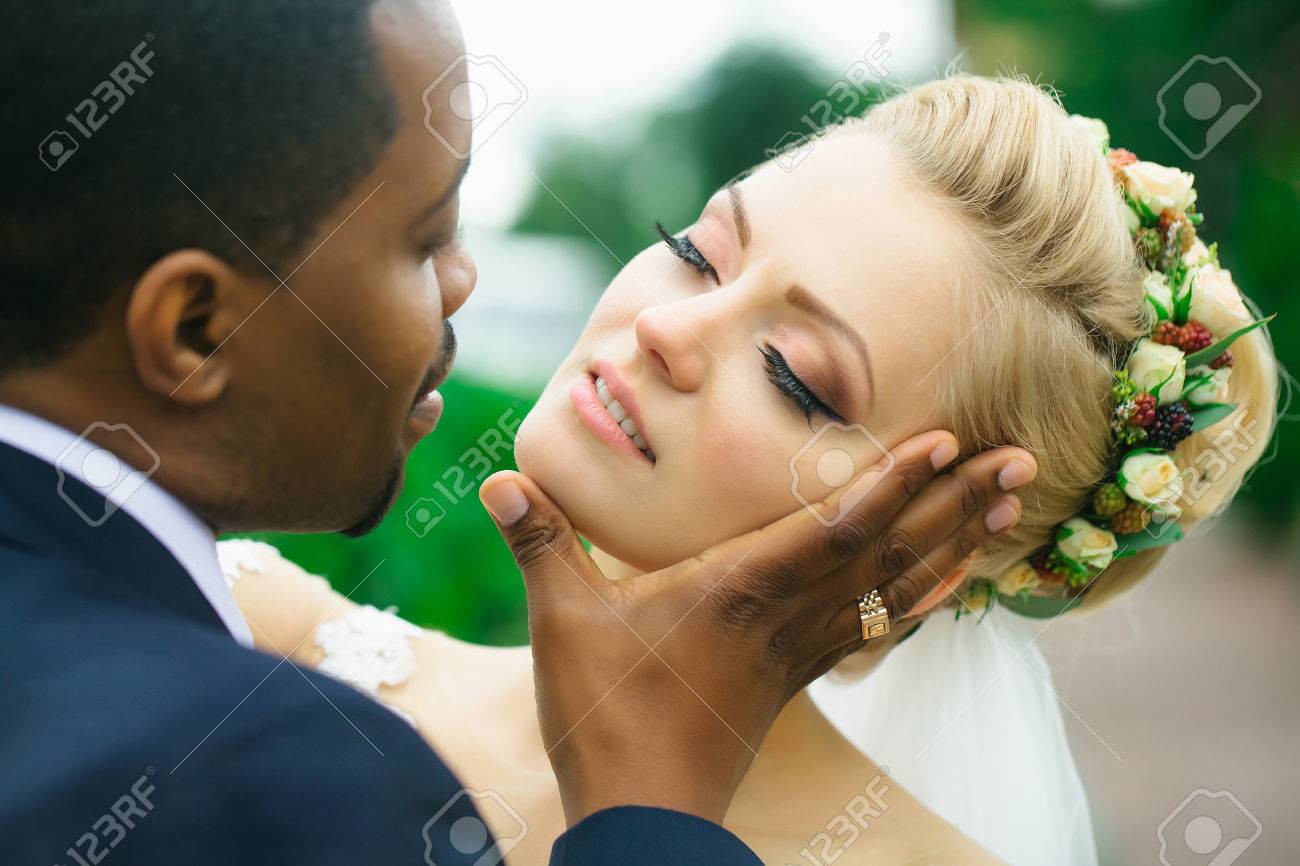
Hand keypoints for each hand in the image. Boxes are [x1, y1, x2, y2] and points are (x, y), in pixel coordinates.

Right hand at [478, 430, 1034, 825]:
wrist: (640, 813)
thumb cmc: (605, 714)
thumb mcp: (563, 622)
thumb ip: (543, 543)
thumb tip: (501, 478)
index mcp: (739, 590)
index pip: (833, 528)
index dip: (891, 483)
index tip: (946, 441)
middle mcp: (787, 615)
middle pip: (889, 553)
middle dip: (957, 503)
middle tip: (1024, 461)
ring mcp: (801, 650)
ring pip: (895, 589)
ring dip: (955, 542)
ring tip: (1008, 506)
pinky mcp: (797, 676)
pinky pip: (877, 629)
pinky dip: (923, 596)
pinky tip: (952, 581)